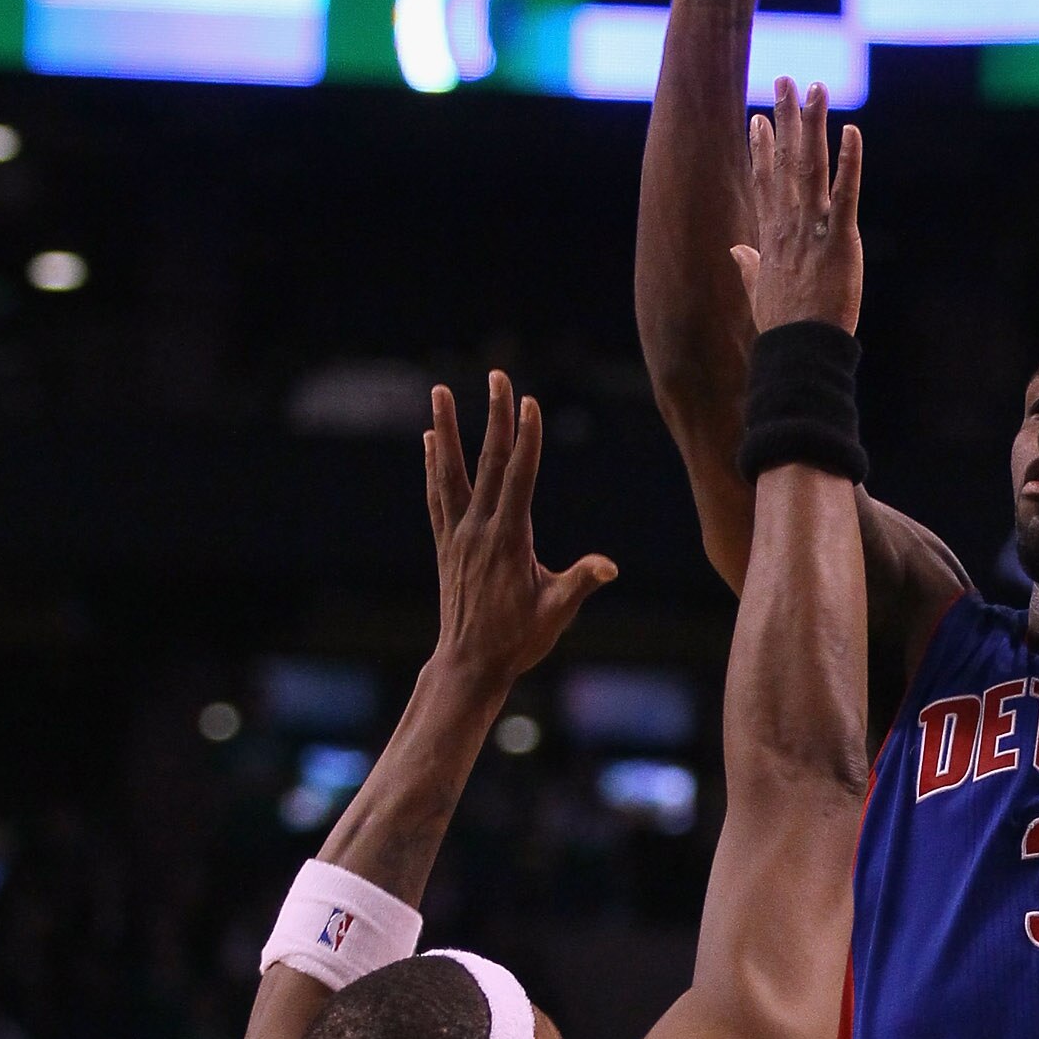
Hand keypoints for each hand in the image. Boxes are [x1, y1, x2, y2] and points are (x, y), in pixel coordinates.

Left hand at [425, 373, 615, 691]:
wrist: (469, 664)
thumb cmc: (517, 640)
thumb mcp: (555, 612)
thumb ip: (580, 583)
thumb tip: (608, 566)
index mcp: (509, 539)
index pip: (520, 477)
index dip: (526, 437)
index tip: (529, 401)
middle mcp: (478, 529)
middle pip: (488, 461)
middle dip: (494, 416)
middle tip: (496, 375)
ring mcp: (457, 535)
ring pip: (450, 471)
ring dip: (446, 429)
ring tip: (440, 392)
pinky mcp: (445, 545)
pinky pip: (437, 496)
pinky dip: (433, 466)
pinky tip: (430, 442)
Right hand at [730, 80, 862, 335]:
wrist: (800, 352)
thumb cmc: (783, 329)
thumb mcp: (760, 292)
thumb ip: (749, 266)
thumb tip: (736, 250)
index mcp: (771, 236)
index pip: (765, 181)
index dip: (761, 148)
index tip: (758, 117)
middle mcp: (788, 224)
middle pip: (785, 162)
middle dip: (785, 120)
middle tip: (786, 81)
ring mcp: (813, 229)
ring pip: (811, 167)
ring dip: (813, 125)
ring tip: (815, 89)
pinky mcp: (840, 239)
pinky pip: (846, 194)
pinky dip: (850, 162)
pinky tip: (851, 131)